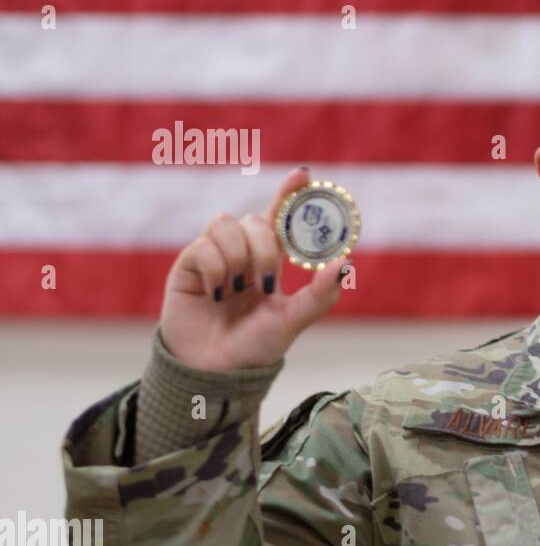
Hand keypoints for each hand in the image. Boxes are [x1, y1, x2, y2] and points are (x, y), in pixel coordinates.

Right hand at [158, 168, 350, 371]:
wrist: (214, 371)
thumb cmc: (256, 346)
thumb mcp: (293, 321)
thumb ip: (321, 294)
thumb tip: (346, 263)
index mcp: (270, 259)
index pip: (281, 217)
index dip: (290, 193)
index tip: (304, 174)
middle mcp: (242, 251)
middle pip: (256, 220)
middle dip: (265, 250)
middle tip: (266, 284)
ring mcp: (214, 255)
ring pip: (227, 224)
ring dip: (238, 258)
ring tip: (236, 290)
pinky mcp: (188, 264)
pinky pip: (203, 246)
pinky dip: (215, 270)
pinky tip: (215, 293)